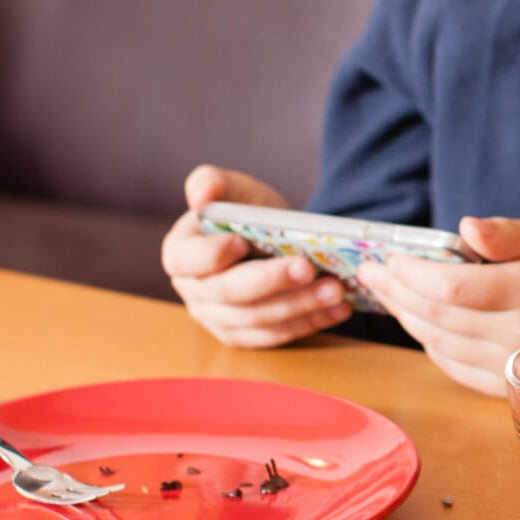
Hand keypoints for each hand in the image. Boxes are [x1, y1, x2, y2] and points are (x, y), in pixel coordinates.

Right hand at [160, 164, 351, 347]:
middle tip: (308, 268)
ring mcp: (217, 319)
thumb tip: (201, 194)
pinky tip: (338, 308)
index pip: (186, 260)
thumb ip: (211, 182)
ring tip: (335, 289)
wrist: (271, 240)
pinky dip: (309, 323)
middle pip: (229, 294)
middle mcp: (193, 291)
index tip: (242, 242)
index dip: (212, 254)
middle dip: (271, 281)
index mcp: (180, 253)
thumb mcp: (233, 190)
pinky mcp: (245, 336)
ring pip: (257, 319)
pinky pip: (275, 336)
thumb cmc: (246, 212)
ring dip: (299, 306)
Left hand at [358, 216, 519, 396]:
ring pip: (437, 343)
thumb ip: (507, 234)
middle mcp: (519, 335)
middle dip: (396, 292)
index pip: (453, 288)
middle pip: (437, 317)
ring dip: (405, 316)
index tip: (390, 258)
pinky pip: (451, 366)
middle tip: (371, 272)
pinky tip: (415, 320)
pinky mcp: (504, 387)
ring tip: (386, 292)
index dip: (413, 274)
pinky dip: (426, 342)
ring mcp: (511, 367)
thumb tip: (466, 227)